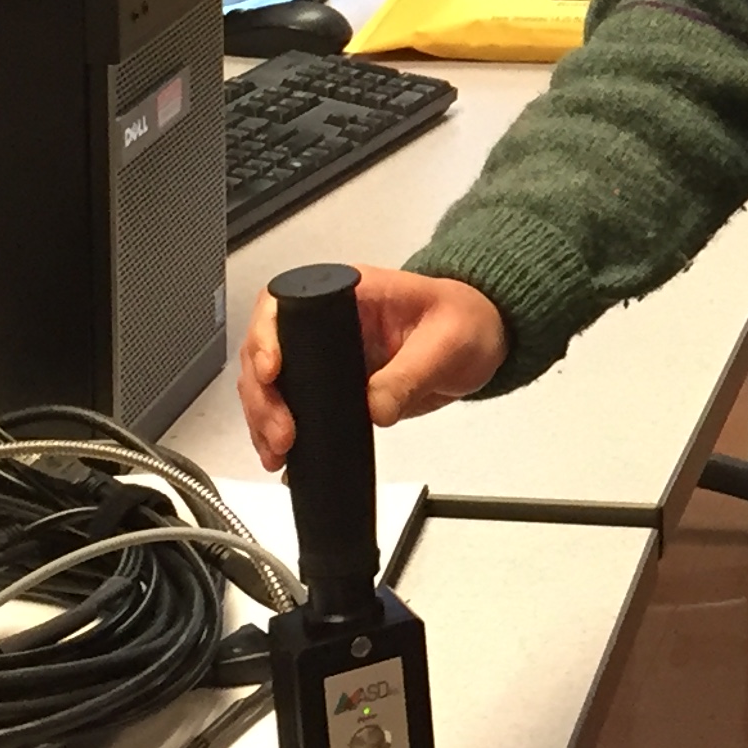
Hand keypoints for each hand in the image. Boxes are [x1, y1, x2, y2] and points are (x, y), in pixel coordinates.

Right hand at [235, 266, 507, 470]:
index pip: (284, 303)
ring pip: (271, 382)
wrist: (485, 339)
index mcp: (348, 292)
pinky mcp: (335, 384)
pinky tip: (282, 455)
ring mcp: (327, 353)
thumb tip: (372, 408)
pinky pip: (294, 405)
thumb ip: (409, 374)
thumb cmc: (468, 320)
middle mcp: (328, 320)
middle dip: (263, 393)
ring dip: (265, 417)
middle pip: (267, 348)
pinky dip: (281, 430)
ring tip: (278, 450)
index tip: (270, 370)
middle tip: (281, 432)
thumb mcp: (445, 343)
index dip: (267, 336)